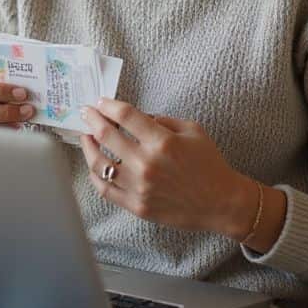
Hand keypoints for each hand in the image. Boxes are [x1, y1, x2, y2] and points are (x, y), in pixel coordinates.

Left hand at [78, 98, 254, 237]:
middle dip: (92, 119)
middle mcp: (146, 163)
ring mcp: (139, 187)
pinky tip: (94, 164)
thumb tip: (135, 116)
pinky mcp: (136, 206)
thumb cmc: (209, 164)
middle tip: (86, 113)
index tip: (100, 102)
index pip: (124, 115)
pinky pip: (105, 189)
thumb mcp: (192, 130)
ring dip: (88, 146)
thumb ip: (162, 120)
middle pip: (106, 135)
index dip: (107, 105)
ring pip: (99, 164)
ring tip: (86, 137)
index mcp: (162, 141)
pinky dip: (94, 175)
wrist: (221, 203)